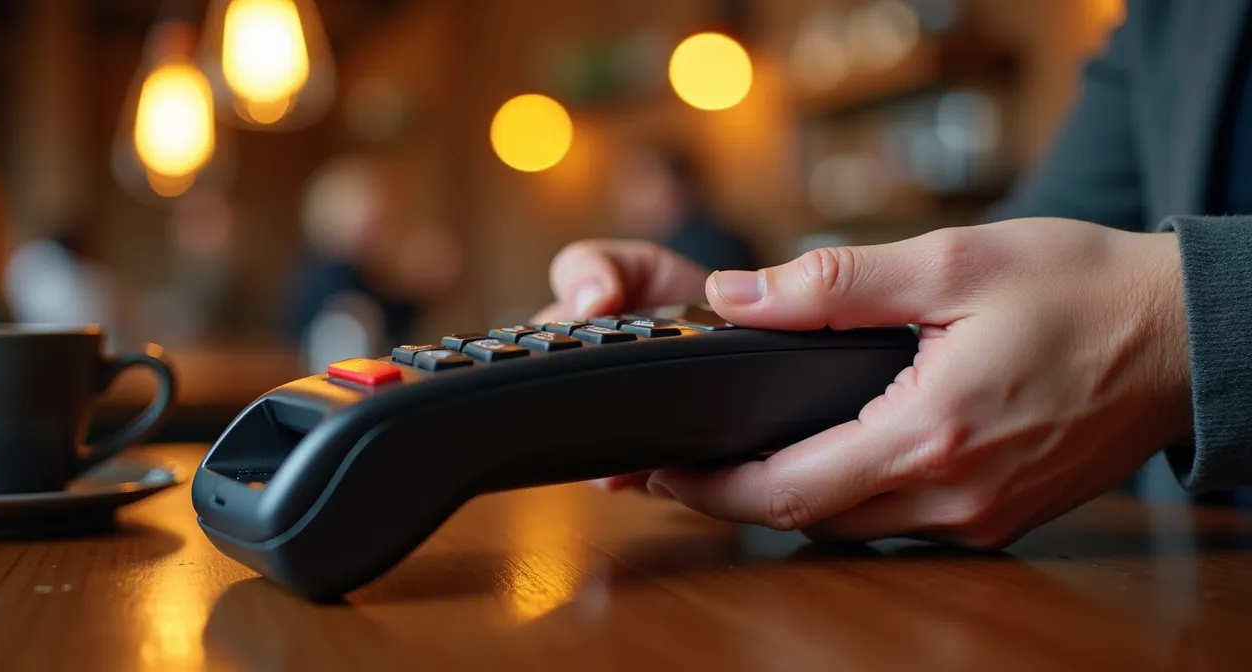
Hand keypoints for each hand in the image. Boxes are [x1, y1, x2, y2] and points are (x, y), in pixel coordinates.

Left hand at [539, 220, 1192, 547]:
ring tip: (730, 462)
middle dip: (729, 499)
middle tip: (671, 470)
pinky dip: (844, 500)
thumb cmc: (1079, 288)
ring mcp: (979, 518)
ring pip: (849, 529)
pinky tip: (820, 462)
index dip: (708, 486)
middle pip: (807, 521)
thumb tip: (736, 294)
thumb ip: (833, 285)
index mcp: (932, 435)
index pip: (786, 489)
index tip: (656, 470)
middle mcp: (953, 497)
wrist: (1180, 335)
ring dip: (784, 501)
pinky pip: (897, 524)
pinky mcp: (998, 517)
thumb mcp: (951, 263)